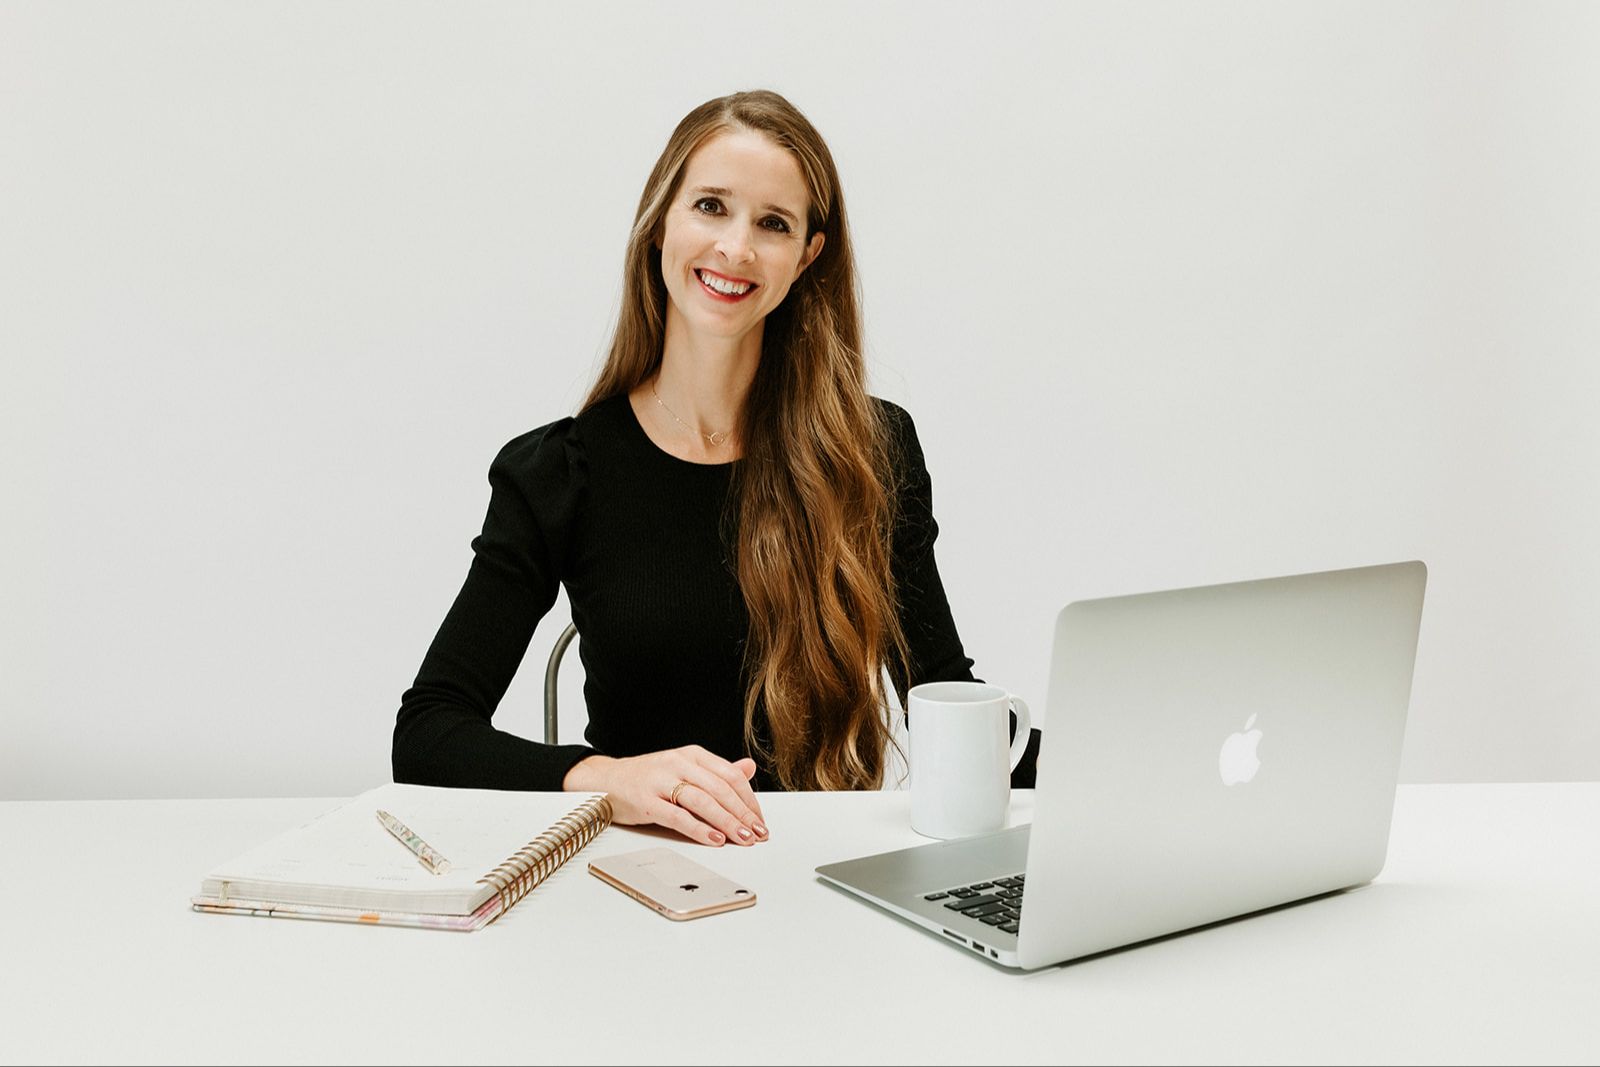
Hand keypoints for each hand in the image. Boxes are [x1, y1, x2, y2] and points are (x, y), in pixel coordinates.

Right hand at [562, 746, 768, 846]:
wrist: (606, 780)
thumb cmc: (648, 777)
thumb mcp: (684, 767)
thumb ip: (716, 771)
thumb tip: (748, 768)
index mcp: (692, 755)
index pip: (730, 775)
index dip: (749, 799)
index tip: (760, 820)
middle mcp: (678, 764)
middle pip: (720, 789)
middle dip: (743, 814)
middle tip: (759, 833)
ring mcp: (662, 781)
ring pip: (703, 802)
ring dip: (727, 822)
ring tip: (743, 838)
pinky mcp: (647, 801)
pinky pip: (678, 816)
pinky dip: (699, 829)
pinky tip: (714, 839)